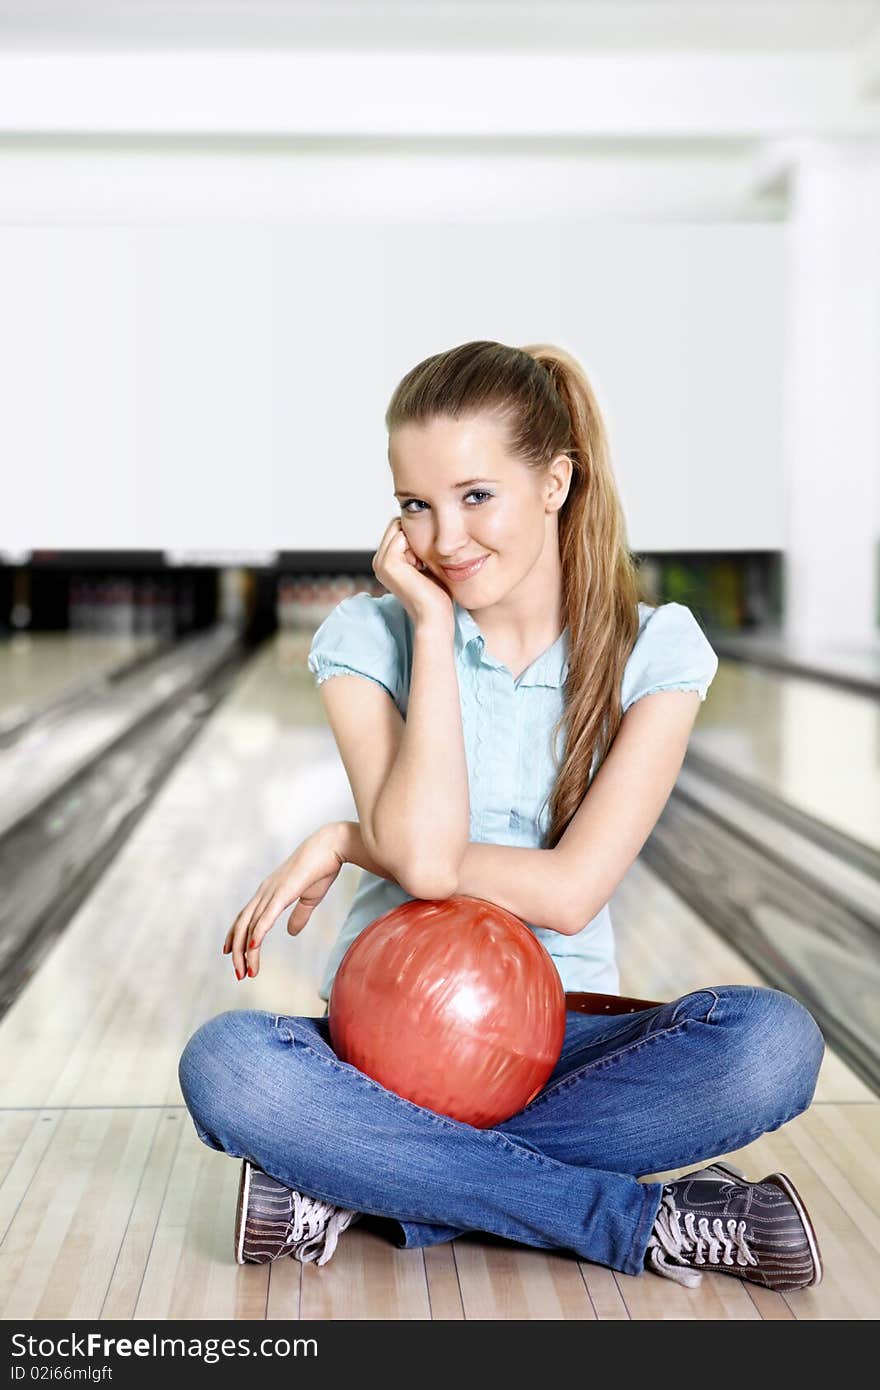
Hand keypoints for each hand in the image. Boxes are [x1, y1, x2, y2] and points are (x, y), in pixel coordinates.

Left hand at [222, 823, 344, 980]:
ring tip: (246, 972)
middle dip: (237, 952)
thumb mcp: (310, 898)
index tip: (232, 955)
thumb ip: (299, 915)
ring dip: (245, 952)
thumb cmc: (322, 868)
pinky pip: (264, 918)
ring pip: (249, 926)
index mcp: (269, 892)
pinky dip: (256, 935)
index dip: (236, 937)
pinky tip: (252, 950)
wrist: (332, 846)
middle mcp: (264, 892)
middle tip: (239, 973)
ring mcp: (270, 892)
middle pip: (241, 926)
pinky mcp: (281, 893)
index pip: (245, 918)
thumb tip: (291, 932)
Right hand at [372, 517, 454, 627]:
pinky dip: (417, 545)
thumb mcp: (427, 563)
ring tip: (423, 566)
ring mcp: (380, 561)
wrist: (435, 616)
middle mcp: (378, 560)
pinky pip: (402, 534)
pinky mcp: (388, 562)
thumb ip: (419, 546)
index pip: (398, 527)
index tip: (426, 560)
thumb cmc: (437, 594)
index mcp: (385, 561)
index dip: (416, 535)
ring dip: (417, 541)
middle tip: (424, 562)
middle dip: (414, 535)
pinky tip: (421, 567)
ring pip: (399, 527)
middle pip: (397, 524)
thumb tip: (427, 522)